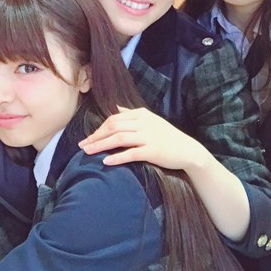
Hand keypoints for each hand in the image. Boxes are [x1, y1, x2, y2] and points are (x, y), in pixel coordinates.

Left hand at [79, 107, 206, 169]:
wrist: (187, 150)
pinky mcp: (152, 151)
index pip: (114, 119)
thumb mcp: (150, 120)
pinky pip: (130, 153)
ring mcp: (148, 136)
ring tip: (88, 152)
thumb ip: (132, 115)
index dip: (99, 128)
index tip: (88, 137)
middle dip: (96, 136)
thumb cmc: (167, 137)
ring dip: (100, 146)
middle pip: (113, 127)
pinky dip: (117, 157)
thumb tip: (116, 108)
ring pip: (118, 139)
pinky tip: (105, 162)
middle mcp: (143, 123)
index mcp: (141, 114)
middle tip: (83, 145)